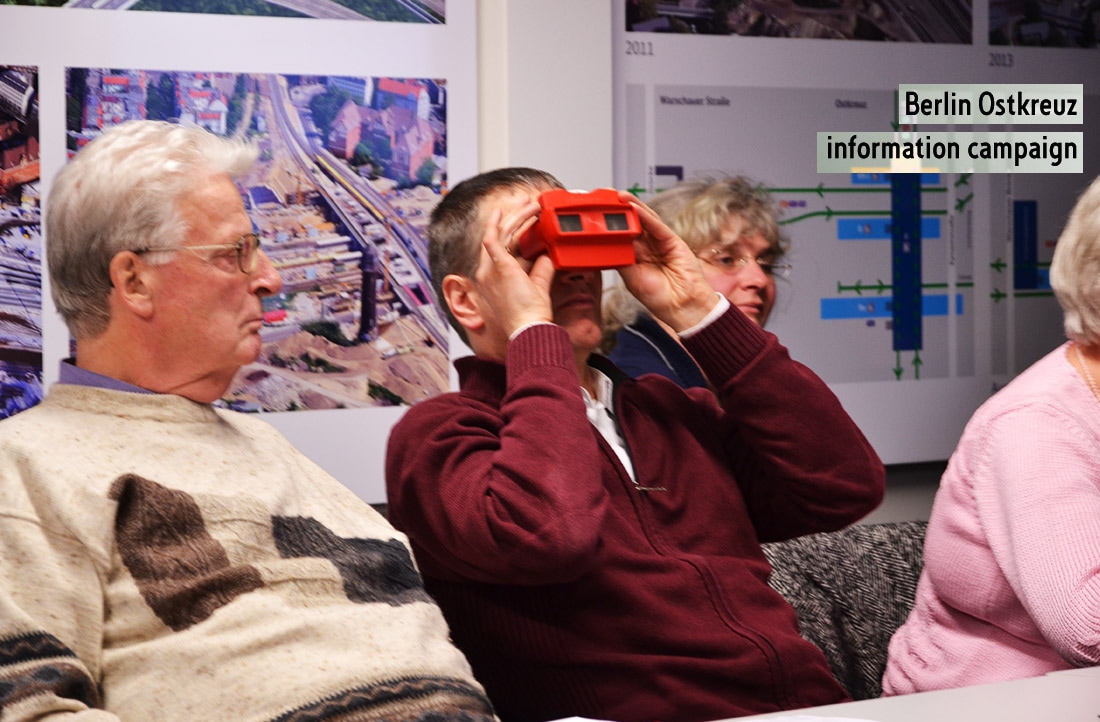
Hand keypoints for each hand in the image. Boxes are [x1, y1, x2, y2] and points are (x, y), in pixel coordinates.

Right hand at [473, 202, 556, 337]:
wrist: (528, 329)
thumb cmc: (530, 316)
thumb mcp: (537, 287)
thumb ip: (541, 269)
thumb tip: (549, 254)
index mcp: (496, 278)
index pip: (501, 248)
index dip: (512, 230)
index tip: (524, 219)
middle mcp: (488, 273)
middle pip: (499, 237)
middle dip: (513, 217)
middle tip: (526, 203)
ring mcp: (490, 270)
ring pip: (499, 233)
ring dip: (514, 216)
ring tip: (530, 204)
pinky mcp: (498, 268)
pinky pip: (493, 239)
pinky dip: (497, 223)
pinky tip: (505, 211)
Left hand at [615, 191, 718, 331]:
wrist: (681, 306)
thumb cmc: (659, 298)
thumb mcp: (631, 278)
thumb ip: (620, 259)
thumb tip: (604, 245)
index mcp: (636, 258)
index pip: (621, 236)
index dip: (610, 225)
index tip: (596, 215)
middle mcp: (647, 248)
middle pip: (632, 224)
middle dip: (620, 212)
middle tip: (605, 198)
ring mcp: (660, 243)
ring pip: (645, 220)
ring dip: (632, 207)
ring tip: (619, 197)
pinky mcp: (672, 241)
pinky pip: (657, 226)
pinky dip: (646, 216)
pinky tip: (635, 208)